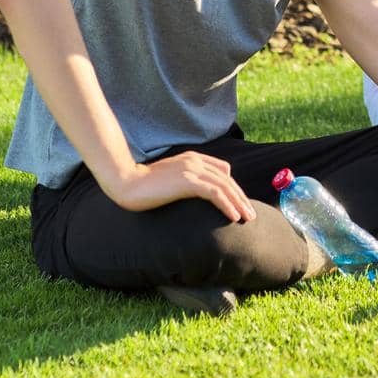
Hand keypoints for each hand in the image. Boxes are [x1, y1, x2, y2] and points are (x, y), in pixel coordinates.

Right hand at [105, 151, 257, 221]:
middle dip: (241, 197)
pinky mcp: (187, 181)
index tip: (241, 203)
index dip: (234, 188)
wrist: (126, 182)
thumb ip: (186, 180)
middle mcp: (195, 161)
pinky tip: (233, 216)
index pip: (223, 171)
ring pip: (225, 186)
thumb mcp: (170, 178)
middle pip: (227, 179)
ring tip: (247, 218)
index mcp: (192, 158)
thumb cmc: (144, 185)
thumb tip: (201, 193)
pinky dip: (227, 205)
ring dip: (239, 203)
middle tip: (251, 214)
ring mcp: (192, 170)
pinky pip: (215, 193)